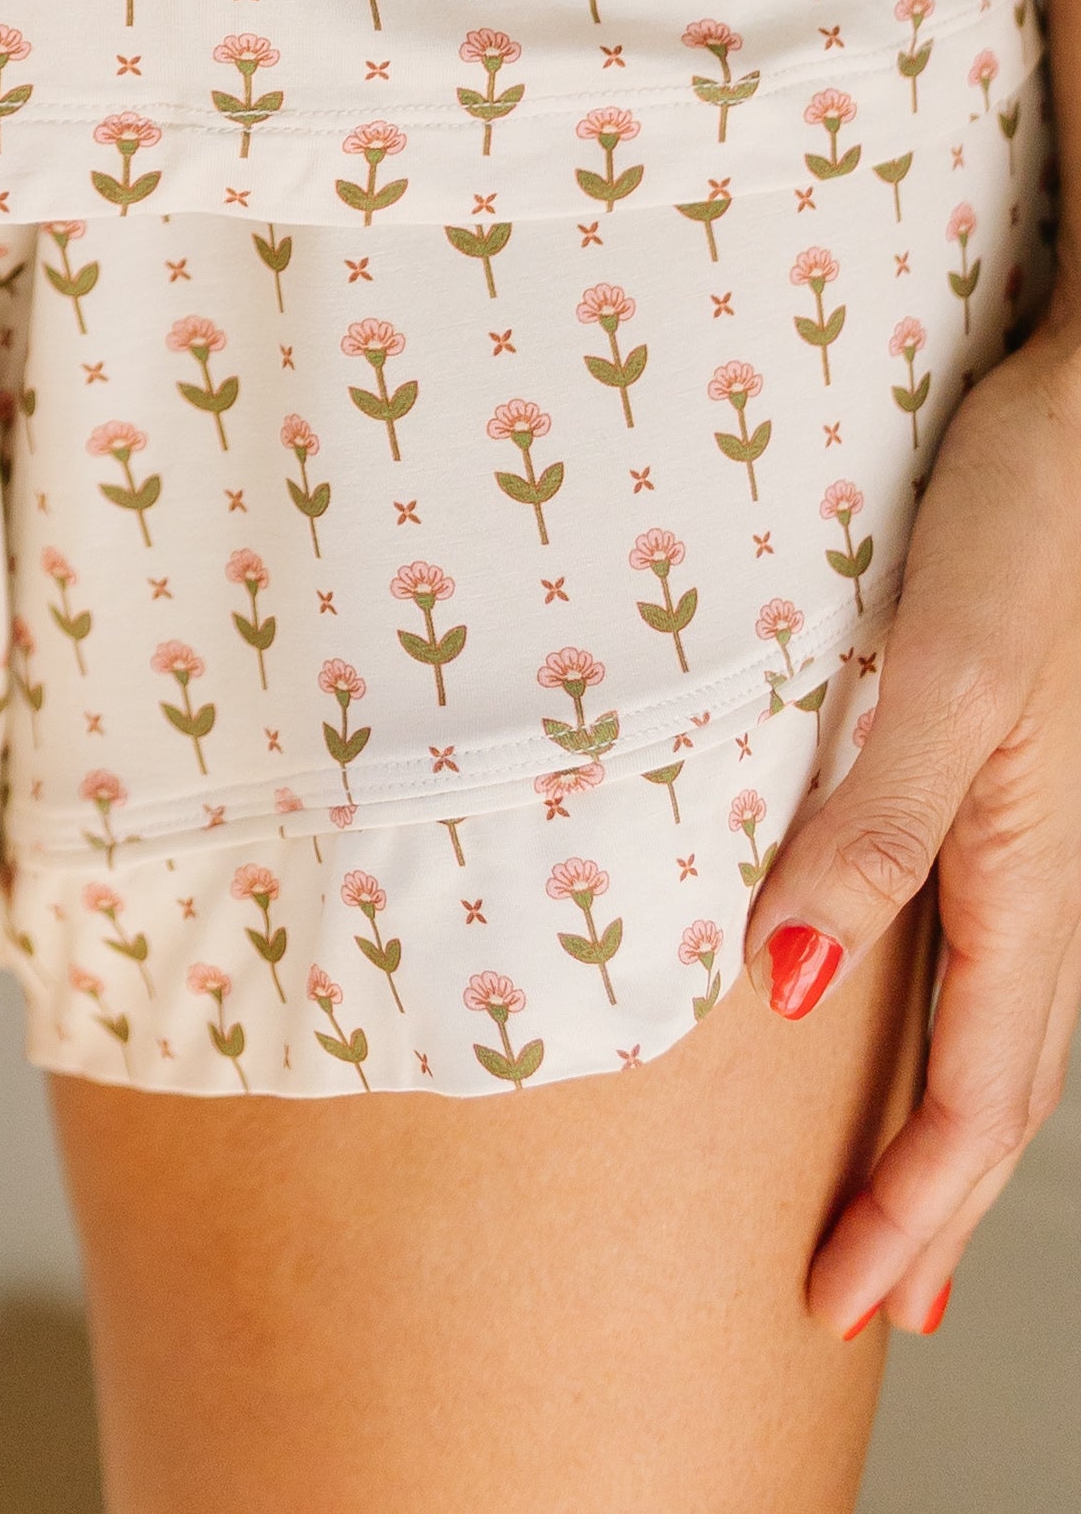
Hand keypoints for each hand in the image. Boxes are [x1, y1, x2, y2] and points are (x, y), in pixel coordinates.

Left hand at [751, 306, 1080, 1339]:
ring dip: (949, 1131)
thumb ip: (873, 827)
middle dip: (933, 1207)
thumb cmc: (1021, 521)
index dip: (911, 1206)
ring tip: (903, 1214)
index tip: (842, 1304)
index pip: (975, 1094)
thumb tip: (795, 994)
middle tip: (863, 1313)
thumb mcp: (944, 673)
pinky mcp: (1003, 763)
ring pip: (997, 1021)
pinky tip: (908, 1015)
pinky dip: (949, 1025)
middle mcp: (1039, 866)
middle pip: (996, 1086)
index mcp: (1028, 869)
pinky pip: (982, 941)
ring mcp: (1029, 819)